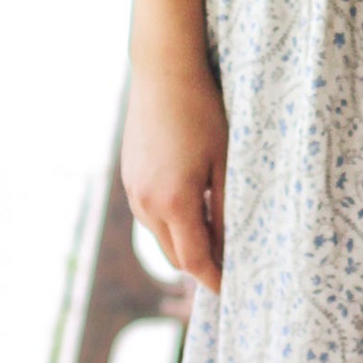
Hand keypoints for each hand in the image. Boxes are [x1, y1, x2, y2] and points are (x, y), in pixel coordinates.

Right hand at [123, 57, 228, 295]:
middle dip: (201, 265)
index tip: (233, 289)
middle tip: (230, 265)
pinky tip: (194, 207)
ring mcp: (133, 192)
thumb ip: (227, 210)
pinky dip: (172, 223)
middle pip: (175, 257)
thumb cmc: (203, 114)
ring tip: (216, 235)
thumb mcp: (226, 163)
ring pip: (160, 237)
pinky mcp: (129, 178)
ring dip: (185, 243)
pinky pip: (150, 216)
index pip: (195, 260)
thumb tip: (229, 248)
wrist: (163, 73)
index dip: (215, 279)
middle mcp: (146, 204)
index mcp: (174, 203)